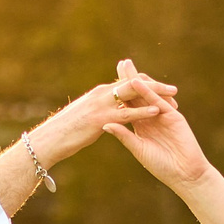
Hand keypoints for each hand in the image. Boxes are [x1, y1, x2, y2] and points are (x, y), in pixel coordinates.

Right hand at [27, 67, 178, 170]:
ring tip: (173, 97)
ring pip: (133, 93)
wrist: (49, 139)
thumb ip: (99, 112)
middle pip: (134, 83)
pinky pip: (126, 113)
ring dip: (155, 94)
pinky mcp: (100, 118)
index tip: (161, 90)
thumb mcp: (85, 117)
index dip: (145, 86)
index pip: (127, 83)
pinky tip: (158, 111)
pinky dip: (143, 111)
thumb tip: (108, 115)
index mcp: (100, 93)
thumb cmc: (65, 132)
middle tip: (174, 90)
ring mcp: (101, 105)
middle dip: (155, 85)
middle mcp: (102, 94)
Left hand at [102, 58, 208, 188]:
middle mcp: (151, 117)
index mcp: (141, 126)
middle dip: (129, 79)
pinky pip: (158, 101)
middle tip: (120, 63)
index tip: (109, 81)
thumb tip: (105, 124)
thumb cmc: (162, 165)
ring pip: (148, 94)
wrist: (184, 173)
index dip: (120, 93)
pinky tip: (138, 83)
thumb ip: (124, 136)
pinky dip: (149, 93)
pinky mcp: (173, 116)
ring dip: (138, 80)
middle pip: (138, 95)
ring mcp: (162, 115)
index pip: (129, 106)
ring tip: (128, 66)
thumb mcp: (139, 149)